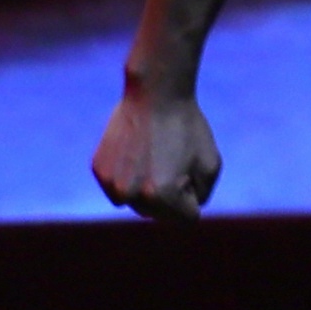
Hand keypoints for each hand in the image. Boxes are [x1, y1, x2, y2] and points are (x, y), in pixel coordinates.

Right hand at [95, 87, 220, 223]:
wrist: (155, 93)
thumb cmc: (187, 127)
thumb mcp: (211, 164)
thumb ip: (201, 195)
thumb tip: (184, 210)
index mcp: (161, 196)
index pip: (187, 217)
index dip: (193, 192)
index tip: (189, 166)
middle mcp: (131, 195)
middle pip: (158, 214)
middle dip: (170, 195)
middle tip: (173, 160)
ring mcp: (111, 184)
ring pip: (136, 202)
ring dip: (146, 188)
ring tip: (154, 156)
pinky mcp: (100, 171)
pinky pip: (119, 185)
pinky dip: (129, 175)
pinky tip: (136, 150)